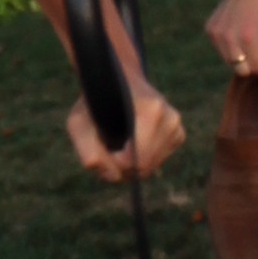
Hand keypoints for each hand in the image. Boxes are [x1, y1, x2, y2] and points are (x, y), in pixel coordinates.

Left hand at [68, 77, 186, 182]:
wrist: (116, 82)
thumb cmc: (95, 103)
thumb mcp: (79, 123)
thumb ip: (88, 151)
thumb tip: (114, 176)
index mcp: (152, 110)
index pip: (138, 160)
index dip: (116, 162)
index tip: (104, 145)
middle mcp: (170, 119)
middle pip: (144, 167)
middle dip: (123, 165)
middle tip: (108, 143)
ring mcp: (176, 127)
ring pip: (150, 168)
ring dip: (131, 163)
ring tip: (119, 140)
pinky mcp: (178, 135)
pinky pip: (156, 163)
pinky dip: (141, 159)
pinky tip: (131, 141)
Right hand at [205, 0, 257, 80]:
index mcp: (250, 36)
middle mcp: (230, 36)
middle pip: (243, 69)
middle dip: (255, 67)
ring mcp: (218, 33)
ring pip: (230, 62)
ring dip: (242, 57)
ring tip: (252, 41)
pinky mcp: (211, 29)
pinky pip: (222, 50)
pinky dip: (232, 48)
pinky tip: (240, 33)